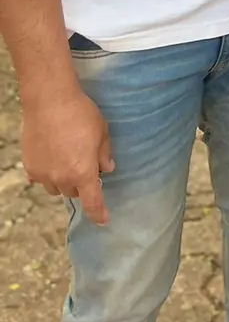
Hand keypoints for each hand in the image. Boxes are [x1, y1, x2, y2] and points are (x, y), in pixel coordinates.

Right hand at [22, 88, 113, 225]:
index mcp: (83, 173)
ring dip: (63, 179)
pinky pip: (40, 178)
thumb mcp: (102, 131)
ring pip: (56, 187)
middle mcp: (62, 179)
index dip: (99, 213)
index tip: (104, 220)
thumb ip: (104, 154)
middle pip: (74, 192)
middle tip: (84, 164)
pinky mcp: (29, 166)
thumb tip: (106, 169)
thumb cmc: (81, 114)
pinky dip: (48, 171)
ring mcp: (43, 175)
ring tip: (66, 158)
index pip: (92, 202)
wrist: (49, 101)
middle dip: (81, 183)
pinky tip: (51, 156)